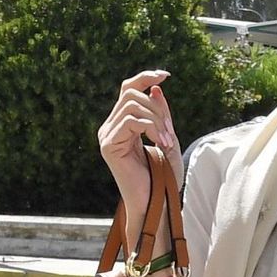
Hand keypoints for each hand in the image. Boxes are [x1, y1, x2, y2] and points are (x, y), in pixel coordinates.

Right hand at [98, 70, 179, 240]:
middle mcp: (110, 126)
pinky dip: (151, 127)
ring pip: (132, 105)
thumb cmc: (162, 176)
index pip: (128, 88)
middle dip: (157, 108)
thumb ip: (161, 114)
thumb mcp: (167, 137)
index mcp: (122, 123)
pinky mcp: (108, 145)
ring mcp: (106, 135)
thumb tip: (155, 88)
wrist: (156, 202)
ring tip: (166, 140)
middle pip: (131, 93)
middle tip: (170, 132)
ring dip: (156, 119)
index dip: (145, 77)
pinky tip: (161, 143)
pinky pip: (131, 121)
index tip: (166, 75)